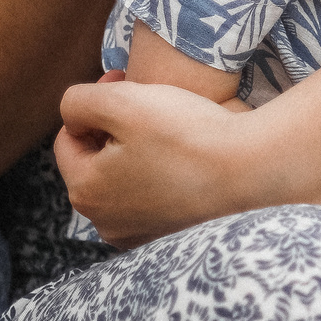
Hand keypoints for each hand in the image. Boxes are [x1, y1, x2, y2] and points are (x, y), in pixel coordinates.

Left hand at [57, 76, 314, 246]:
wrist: (250, 172)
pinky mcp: (169, 236)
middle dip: (115, 127)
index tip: (129, 83)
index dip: (97, 103)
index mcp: (85, 190)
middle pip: (96, 160)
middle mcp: (104, 222)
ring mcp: (138, 235)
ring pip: (123, 178)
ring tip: (171, 130)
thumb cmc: (186, 134)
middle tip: (151, 103)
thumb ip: (78, 101)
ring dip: (137, 151)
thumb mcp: (122, 101)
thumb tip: (73, 113)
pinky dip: (161, 175)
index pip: (69, 136)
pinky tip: (186, 158)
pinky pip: (152, 197)